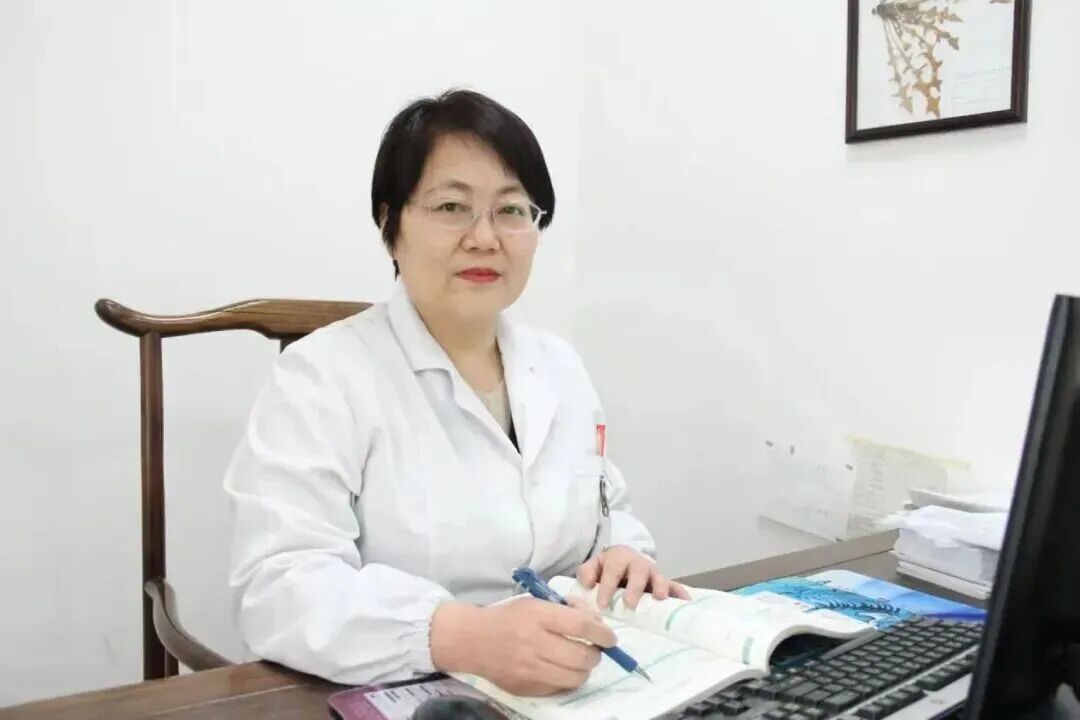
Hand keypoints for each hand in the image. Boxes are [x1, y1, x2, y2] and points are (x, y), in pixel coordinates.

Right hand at [430, 597, 616, 695]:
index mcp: (539, 616)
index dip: (602, 633)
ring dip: (584, 669)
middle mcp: (536, 643)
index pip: (581, 627)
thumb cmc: (508, 617)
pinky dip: (567, 680)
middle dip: (596, 654)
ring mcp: (530, 669)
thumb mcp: (535, 602)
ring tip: (580, 661)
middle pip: (582, 656)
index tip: (610, 637)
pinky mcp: (526, 687)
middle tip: (595, 650)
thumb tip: (594, 620)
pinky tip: (563, 671)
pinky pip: (559, 688)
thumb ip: (565, 608)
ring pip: (575, 677)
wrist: (473, 640)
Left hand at [577, 545, 690, 609]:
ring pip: (659, 576)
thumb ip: (587, 573)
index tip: (602, 605)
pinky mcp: (664, 582)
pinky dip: (680, 593)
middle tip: (630, 604)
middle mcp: (638, 563)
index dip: (607, 586)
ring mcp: (653, 572)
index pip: (612, 570)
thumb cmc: (607, 569)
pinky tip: (686, 602)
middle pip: (638, 571)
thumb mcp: (593, 567)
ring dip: (660, 586)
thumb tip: (587, 584)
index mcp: (618, 557)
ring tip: (660, 598)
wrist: (623, 562)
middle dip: (634, 587)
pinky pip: (675, 586)